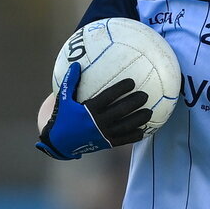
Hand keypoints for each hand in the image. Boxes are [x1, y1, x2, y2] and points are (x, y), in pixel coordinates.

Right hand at [36, 62, 150, 159]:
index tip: (131, 82)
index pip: (108, 97)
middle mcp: (97, 123)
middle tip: (145, 95)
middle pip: (121, 111)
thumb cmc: (63, 117)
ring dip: (139, 119)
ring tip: (149, 112)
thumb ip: (70, 81)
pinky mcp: (106, 144)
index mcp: (88, 110)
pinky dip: (134, 136)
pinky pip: (123, 140)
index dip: (121, 89)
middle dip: (134, 102)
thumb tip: (76, 64)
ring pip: (125, 126)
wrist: (60, 142)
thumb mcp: (63, 99)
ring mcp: (103, 135)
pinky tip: (143, 130)